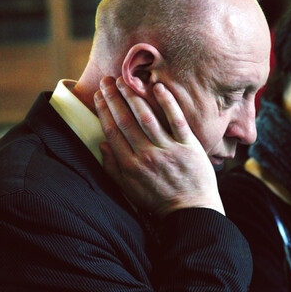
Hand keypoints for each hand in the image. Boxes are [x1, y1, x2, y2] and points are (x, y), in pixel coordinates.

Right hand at [94, 76, 223, 218]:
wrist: (191, 211)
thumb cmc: (159, 200)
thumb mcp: (129, 190)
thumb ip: (113, 168)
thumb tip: (102, 146)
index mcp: (130, 166)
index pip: (112, 131)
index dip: (104, 111)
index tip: (99, 95)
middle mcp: (146, 155)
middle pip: (126, 120)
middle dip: (114, 98)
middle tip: (107, 80)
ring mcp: (168, 149)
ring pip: (147, 117)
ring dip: (134, 96)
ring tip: (125, 81)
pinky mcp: (188, 145)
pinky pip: (176, 120)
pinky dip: (167, 102)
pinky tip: (157, 87)